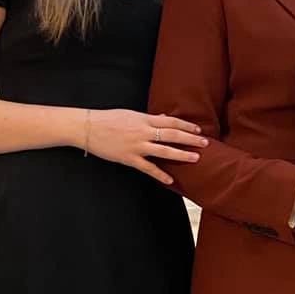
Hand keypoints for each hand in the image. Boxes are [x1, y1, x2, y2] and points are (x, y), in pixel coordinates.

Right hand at [83, 109, 207, 183]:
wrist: (89, 127)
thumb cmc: (110, 118)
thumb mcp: (132, 114)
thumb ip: (149, 118)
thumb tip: (164, 117)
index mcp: (145, 119)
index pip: (171, 121)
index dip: (186, 126)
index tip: (198, 130)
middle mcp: (144, 132)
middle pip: (172, 135)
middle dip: (190, 139)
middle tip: (205, 143)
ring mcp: (137, 146)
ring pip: (164, 151)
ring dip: (181, 155)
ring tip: (195, 158)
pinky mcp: (129, 158)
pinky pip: (147, 168)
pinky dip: (160, 174)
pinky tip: (171, 180)